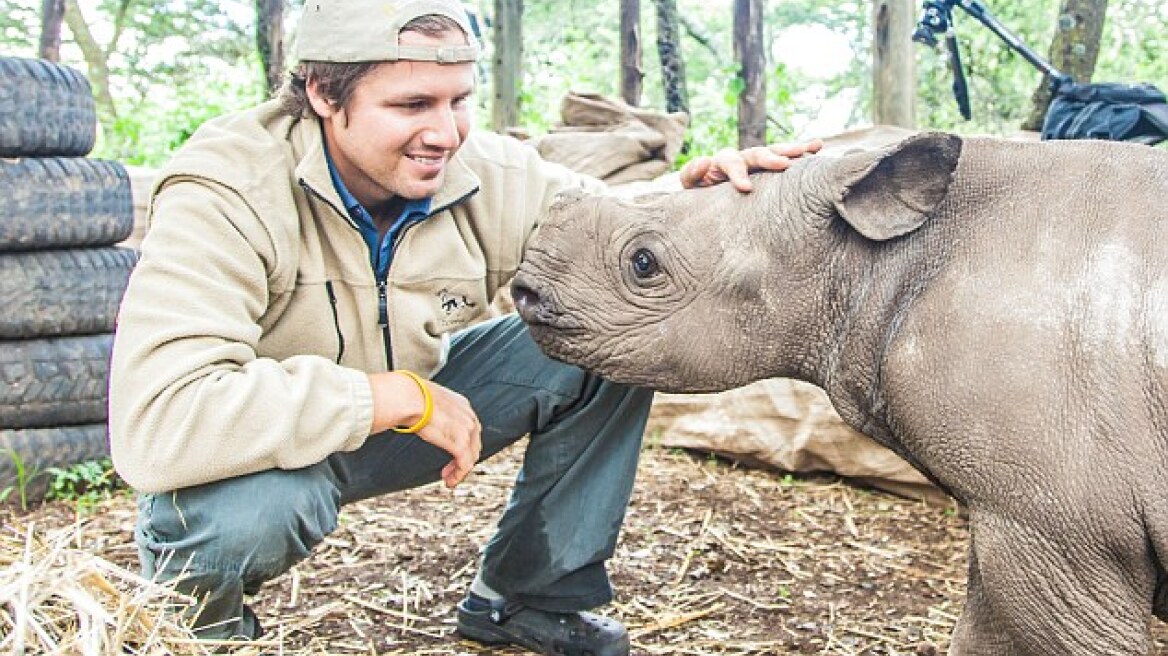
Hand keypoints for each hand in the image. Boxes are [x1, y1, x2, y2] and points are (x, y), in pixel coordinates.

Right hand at [369, 372, 481, 487]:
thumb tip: (415, 413)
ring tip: (448, 478)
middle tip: (449, 469)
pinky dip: (458, 475)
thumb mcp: (427, 401)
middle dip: (463, 458)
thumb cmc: (410, 397)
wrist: (410, 398)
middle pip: (474, 443)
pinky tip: (449, 482)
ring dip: (460, 470)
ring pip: (471, 456)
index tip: (452, 451)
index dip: (463, 443)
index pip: (470, 428)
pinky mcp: (460, 443)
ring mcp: (467, 431)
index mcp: (462, 405)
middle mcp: (469, 417)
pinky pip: (464, 465)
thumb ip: (429, 409)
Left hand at [679, 139, 823, 191]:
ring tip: (811, 148)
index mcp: (722, 162)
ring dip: (792, 150)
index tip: (746, 188)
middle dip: (770, 157)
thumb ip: (692, 174)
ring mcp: (756, 162)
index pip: (730, 162)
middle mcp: (742, 157)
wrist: (708, 196)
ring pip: (774, 152)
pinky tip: (817, 147)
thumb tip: (704, 160)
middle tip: (784, 164)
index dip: (738, 174)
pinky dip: (800, 152)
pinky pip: (785, 158)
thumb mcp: (690, 185)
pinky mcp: (768, 168)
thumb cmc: (700, 192)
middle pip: (757, 152)